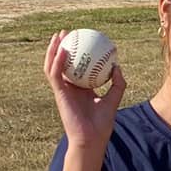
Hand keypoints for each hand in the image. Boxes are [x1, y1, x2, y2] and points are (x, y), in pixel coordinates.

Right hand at [44, 31, 126, 148]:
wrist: (92, 138)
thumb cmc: (103, 123)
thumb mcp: (114, 98)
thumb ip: (117, 83)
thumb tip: (117, 65)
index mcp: (80, 88)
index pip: (76, 67)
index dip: (77, 52)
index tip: (83, 39)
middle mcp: (69, 87)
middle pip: (62, 63)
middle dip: (62, 46)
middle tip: (68, 32)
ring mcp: (62, 90)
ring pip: (53, 65)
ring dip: (53, 49)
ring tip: (59, 35)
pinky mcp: (58, 93)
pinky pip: (55, 74)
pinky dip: (57, 61)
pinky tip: (62, 49)